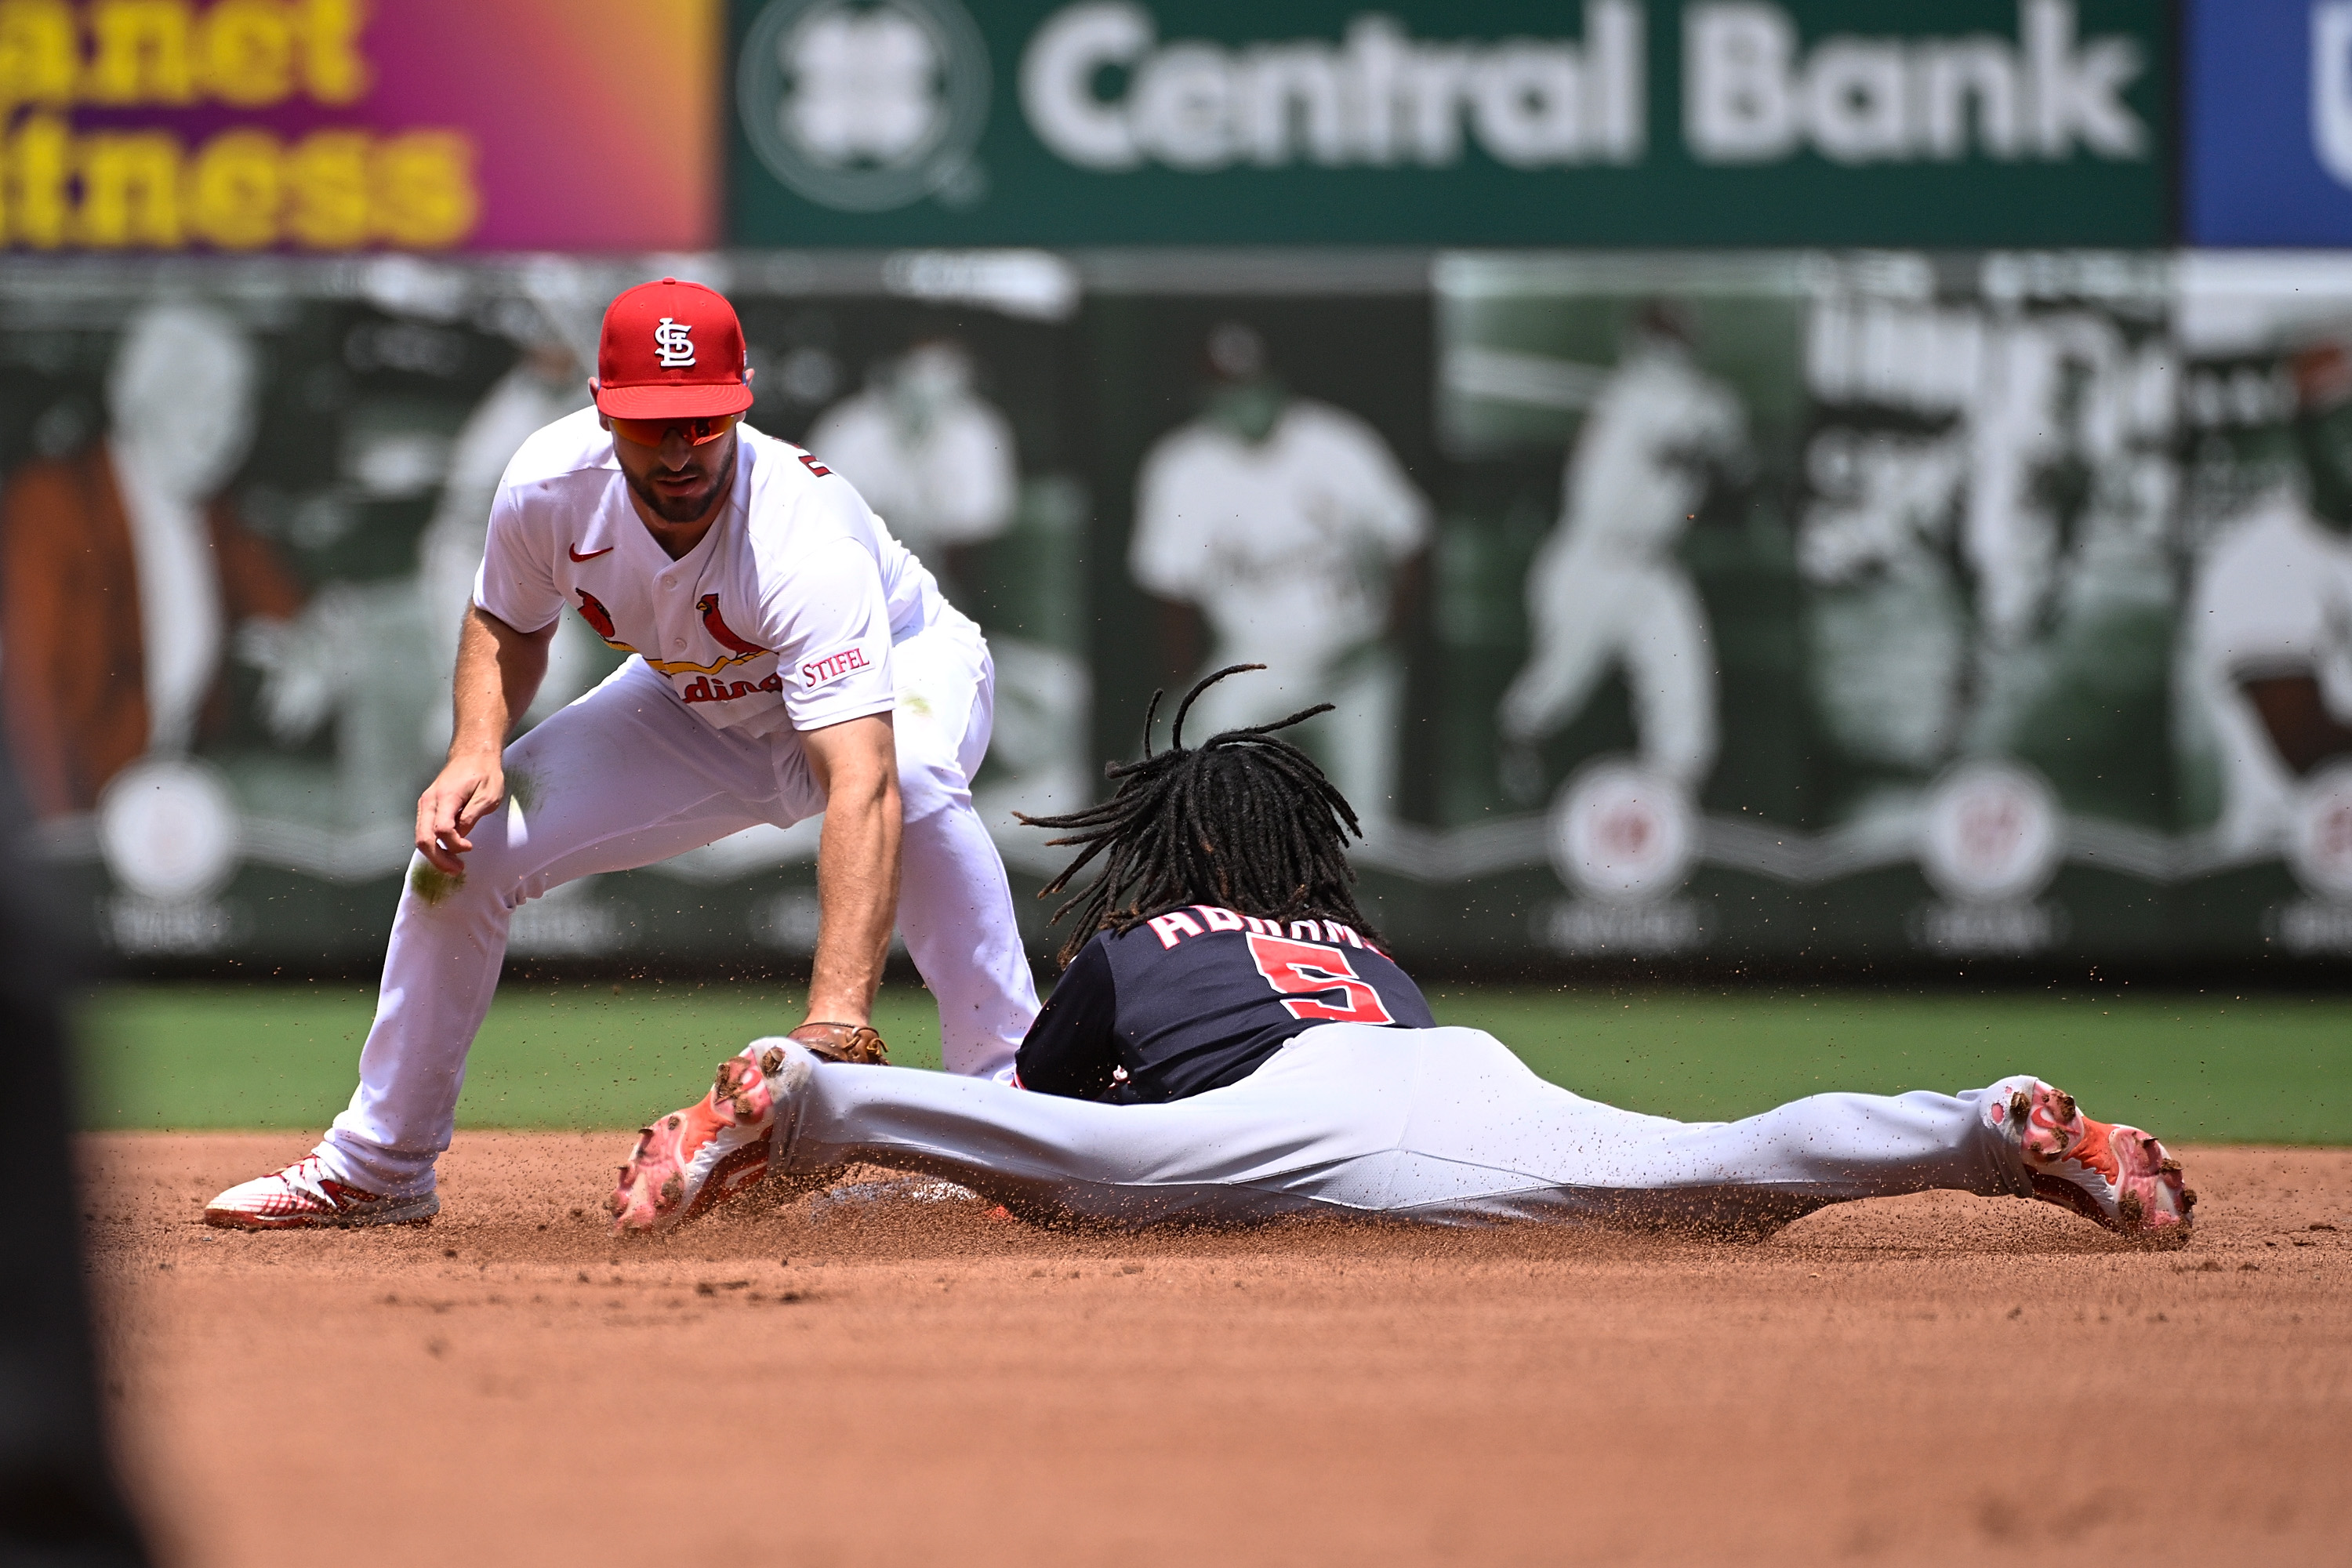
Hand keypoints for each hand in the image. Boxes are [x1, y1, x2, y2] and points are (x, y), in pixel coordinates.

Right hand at [415, 749, 505, 873]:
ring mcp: (425, 804)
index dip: (454, 845)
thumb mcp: (488, 795)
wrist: (472, 754)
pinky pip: (424, 831)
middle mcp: (429, 801)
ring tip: (454, 865)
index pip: (441, 829)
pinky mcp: (427, 808)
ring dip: (436, 855)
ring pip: (421, 837)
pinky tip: (448, 852)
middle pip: (423, 839)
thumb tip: (461, 835)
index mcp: (445, 797)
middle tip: (457, 870)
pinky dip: (434, 845)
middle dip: (438, 859)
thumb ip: (473, 816)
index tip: (470, 848)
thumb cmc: (483, 772)